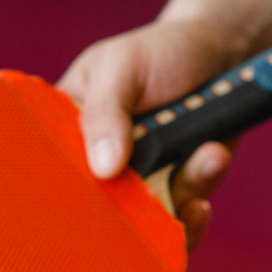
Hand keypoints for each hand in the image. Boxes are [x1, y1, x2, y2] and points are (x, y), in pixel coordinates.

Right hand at [56, 18, 247, 249]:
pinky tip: (213, 160)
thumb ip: (106, 112)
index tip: (86, 198)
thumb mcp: (123, 66)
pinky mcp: (174, 191)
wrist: (221, 51)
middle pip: (95, 209)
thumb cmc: (161, 50)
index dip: (62, 193)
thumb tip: (104, 169)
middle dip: (127, 210)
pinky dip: (200, 197)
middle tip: (152, 193)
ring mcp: (137, 181)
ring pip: (143, 220)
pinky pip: (179, 217)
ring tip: (210, 153)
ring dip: (182, 190)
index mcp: (66, 129)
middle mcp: (96, 163)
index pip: (49, 171)